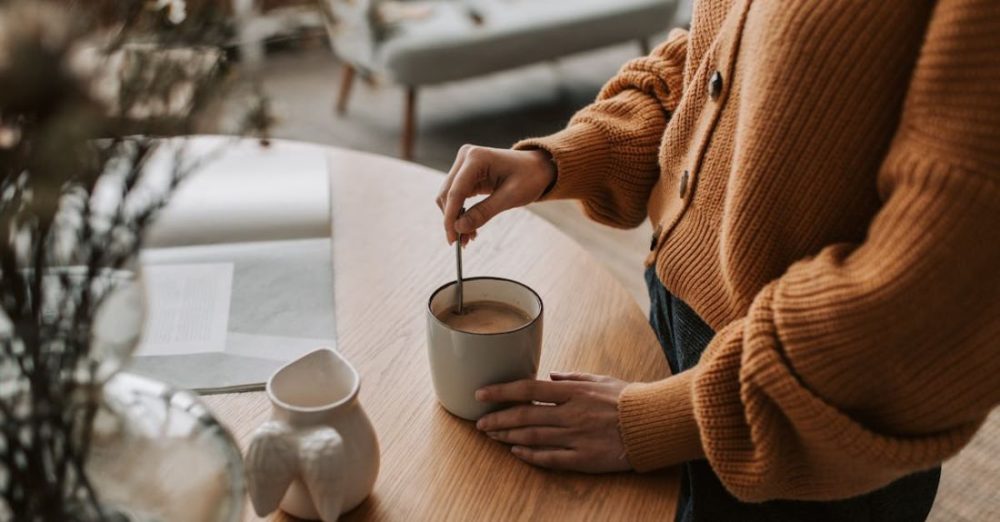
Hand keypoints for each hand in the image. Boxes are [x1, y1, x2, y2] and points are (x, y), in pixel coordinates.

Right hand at [437, 145, 555, 244]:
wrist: (538, 167)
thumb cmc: (530, 177)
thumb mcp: (510, 197)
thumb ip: (484, 212)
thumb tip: (459, 228)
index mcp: (477, 158)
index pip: (456, 191)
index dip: (451, 217)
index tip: (452, 239)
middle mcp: (466, 157)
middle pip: (447, 194)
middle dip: (452, 220)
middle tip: (461, 243)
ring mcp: (464, 165)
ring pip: (448, 197)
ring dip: (455, 218)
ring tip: (468, 237)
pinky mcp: (465, 174)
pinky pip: (456, 197)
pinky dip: (460, 213)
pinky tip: (470, 228)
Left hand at [475, 371, 631, 472]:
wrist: (654, 423)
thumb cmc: (628, 398)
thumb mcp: (600, 379)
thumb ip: (572, 377)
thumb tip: (551, 375)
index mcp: (574, 391)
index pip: (528, 389)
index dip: (501, 392)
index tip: (481, 393)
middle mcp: (571, 414)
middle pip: (525, 417)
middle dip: (498, 419)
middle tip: (479, 422)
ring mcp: (577, 437)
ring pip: (533, 437)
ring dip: (509, 437)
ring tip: (491, 435)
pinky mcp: (585, 458)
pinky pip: (552, 458)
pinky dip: (531, 455)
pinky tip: (516, 453)